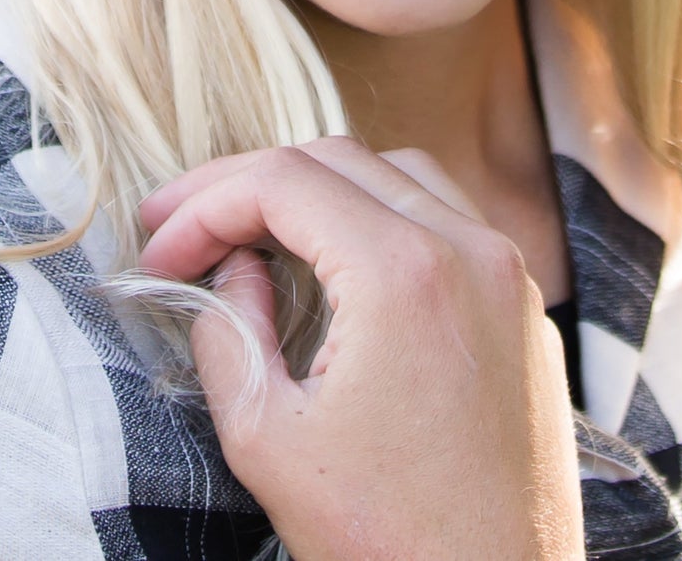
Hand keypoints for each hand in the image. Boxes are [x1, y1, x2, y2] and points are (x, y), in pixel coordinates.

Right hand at [139, 137, 583, 560]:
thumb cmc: (388, 544)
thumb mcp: (268, 440)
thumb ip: (229, 331)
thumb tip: (230, 270)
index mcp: (404, 272)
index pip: (282, 182)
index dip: (204, 206)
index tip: (158, 250)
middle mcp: (469, 249)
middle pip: (338, 160)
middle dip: (249, 185)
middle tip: (182, 223)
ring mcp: (509, 276)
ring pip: (399, 176)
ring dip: (318, 191)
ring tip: (251, 235)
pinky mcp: (524, 311)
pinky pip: (448, 224)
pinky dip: (381, 221)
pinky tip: (336, 269)